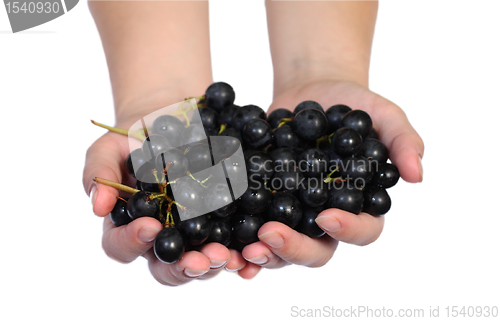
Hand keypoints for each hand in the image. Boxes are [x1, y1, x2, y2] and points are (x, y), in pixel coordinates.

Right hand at [82, 125, 257, 284]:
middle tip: (199, 259)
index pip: (121, 247)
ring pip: (200, 261)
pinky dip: (241, 249)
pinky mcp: (223, 223)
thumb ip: (98, 173)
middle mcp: (162, 237)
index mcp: (129, 225)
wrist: (176, 119)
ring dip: (214, 263)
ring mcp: (193, 233)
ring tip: (226, 255)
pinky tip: (250, 247)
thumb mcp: (111, 146)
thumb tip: (98, 207)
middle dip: (183, 267)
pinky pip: (231, 242)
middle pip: (166, 267)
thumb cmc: (137, 135)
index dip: (132, 243)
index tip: (150, 227)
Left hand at [239, 79, 423, 274]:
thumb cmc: (354, 105)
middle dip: (294, 249)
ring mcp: (292, 216)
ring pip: (280, 249)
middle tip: (270, 235)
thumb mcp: (383, 116)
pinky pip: (250, 228)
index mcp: (359, 207)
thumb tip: (418, 174)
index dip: (348, 231)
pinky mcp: (262, 205)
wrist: (313, 92)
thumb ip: (403, 141)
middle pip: (316, 251)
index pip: (363, 231)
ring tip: (243, 247)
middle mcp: (325, 220)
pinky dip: (237, 238)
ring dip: (262, 253)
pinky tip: (222, 239)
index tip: (327, 216)